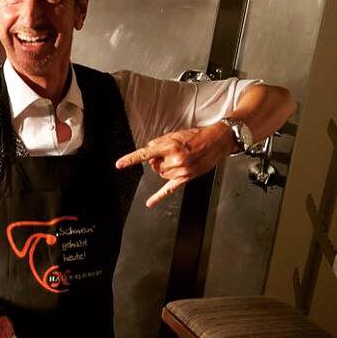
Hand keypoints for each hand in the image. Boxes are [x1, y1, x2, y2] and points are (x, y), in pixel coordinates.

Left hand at [116, 124, 234, 207]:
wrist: (216, 142)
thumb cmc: (196, 136)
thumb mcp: (174, 134)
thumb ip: (158, 143)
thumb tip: (149, 154)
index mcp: (170, 147)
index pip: (145, 154)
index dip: (131, 159)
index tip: (119, 164)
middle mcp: (174, 160)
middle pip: (153, 165)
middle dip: (158, 159)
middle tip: (172, 152)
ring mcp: (180, 171)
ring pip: (160, 174)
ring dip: (164, 168)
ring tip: (179, 159)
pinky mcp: (186, 178)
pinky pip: (169, 190)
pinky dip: (158, 197)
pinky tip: (150, 203)